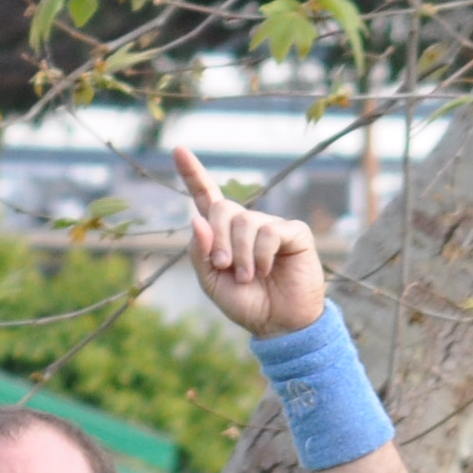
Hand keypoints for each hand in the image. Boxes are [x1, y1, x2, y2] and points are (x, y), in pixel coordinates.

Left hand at [168, 144, 327, 337]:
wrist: (277, 323)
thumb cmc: (245, 302)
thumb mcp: (211, 282)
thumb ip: (200, 253)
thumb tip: (196, 219)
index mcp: (222, 233)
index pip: (206, 197)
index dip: (193, 173)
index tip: (178, 149)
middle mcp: (246, 223)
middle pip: (221, 209)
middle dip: (217, 239)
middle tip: (224, 265)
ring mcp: (271, 225)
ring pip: (245, 222)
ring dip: (241, 254)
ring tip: (249, 277)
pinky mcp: (294, 232)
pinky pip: (270, 232)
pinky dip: (262, 255)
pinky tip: (267, 269)